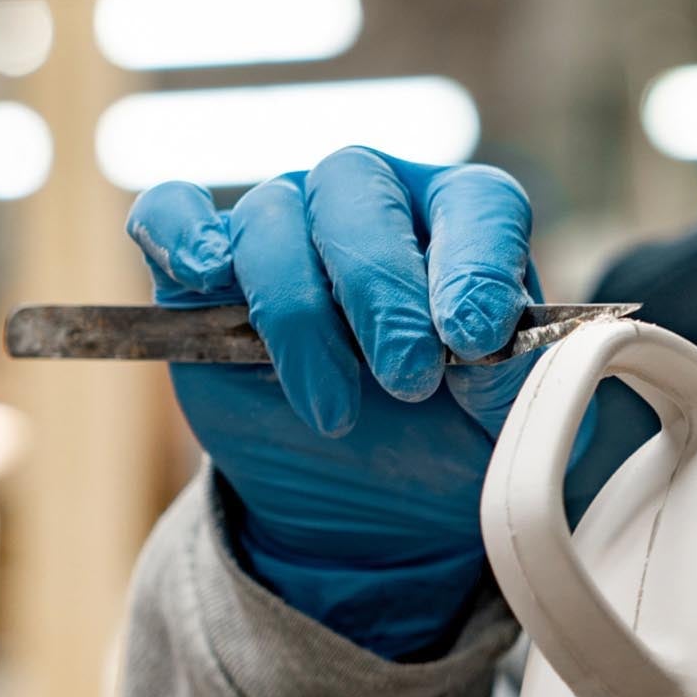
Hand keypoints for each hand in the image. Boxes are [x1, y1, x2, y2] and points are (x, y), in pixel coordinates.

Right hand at [127, 149, 537, 659]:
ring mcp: (284, 226)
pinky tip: (207, 276)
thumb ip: (523, 382)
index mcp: (463, 222)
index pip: (477, 203)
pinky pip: (173, 211)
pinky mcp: (202, 272)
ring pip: (272, 216)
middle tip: (407, 380)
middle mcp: (371, 203)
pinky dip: (181, 233)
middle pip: (359, 189)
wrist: (372, 507)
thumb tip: (490, 344)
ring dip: (298, 314)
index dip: (477, 261)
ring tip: (332, 409)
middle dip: (382, 287)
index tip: (475, 337)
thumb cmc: (455, 443)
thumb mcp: (512, 432)